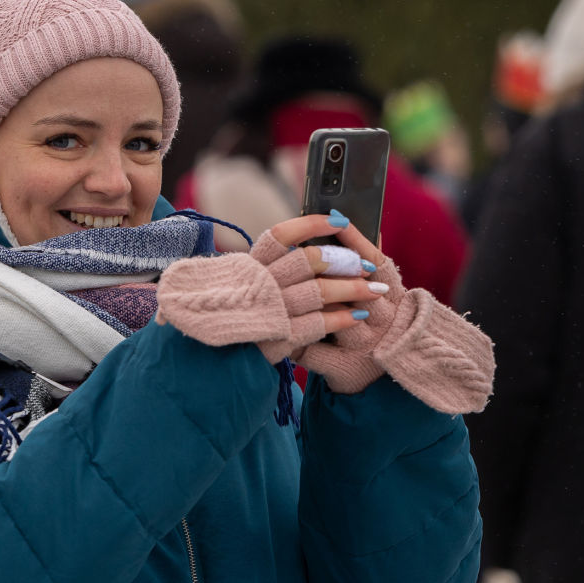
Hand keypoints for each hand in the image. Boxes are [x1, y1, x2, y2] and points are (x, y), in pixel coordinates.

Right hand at [155, 212, 387, 362]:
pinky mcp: (277, 338)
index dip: (313, 224)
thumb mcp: (239, 284)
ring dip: (353, 290)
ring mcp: (268, 311)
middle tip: (366, 265)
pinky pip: (317, 324)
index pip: (282, 235)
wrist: (207, 362)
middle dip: (344, 261)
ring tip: (375, 290)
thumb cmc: (231, 317)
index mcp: (249, 266)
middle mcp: (258, 285)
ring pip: (319, 292)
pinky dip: (341, 319)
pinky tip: (357, 316)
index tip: (340, 220)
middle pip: (308, 262)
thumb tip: (307, 245)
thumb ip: (267, 267)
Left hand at [298, 228, 494, 414]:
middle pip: (351, 288)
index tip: (336, 219)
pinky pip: (316, 353)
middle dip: (323, 271)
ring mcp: (366, 346)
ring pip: (331, 318)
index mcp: (393, 298)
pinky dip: (297, 343)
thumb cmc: (376, 330)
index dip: (356, 241)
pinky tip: (281, 336)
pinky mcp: (348, 369)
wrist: (386, 388)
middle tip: (297, 254)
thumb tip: (346, 221)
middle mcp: (383, 321)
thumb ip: (366, 265)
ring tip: (280, 291)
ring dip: (304, 305)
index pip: (377, 262)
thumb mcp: (383, 298)